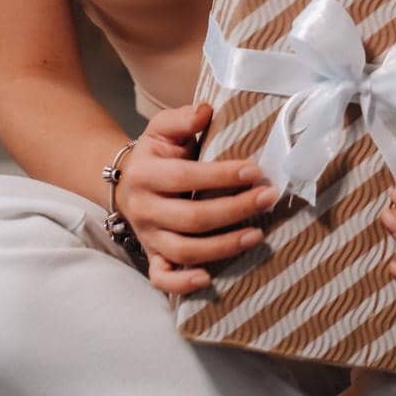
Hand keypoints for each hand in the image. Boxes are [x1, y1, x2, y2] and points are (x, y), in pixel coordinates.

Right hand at [116, 102, 277, 295]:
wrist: (127, 181)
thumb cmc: (156, 153)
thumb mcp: (163, 129)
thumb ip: (183, 118)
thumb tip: (205, 112)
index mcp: (146, 174)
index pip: (186, 177)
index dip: (222, 176)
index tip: (256, 171)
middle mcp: (144, 209)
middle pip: (191, 218)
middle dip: (234, 209)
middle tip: (268, 198)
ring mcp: (147, 236)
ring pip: (183, 251)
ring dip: (222, 246)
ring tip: (256, 235)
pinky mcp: (152, 256)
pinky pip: (161, 278)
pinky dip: (181, 284)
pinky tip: (208, 279)